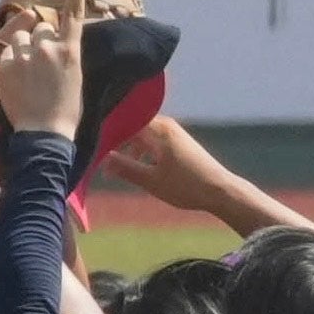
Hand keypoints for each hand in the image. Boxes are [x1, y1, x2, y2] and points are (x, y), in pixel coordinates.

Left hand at [0, 6, 83, 141]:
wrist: (44, 136)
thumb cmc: (64, 114)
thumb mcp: (73, 80)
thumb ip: (64, 57)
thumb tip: (56, 45)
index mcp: (70, 51)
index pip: (73, 16)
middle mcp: (48, 47)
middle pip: (39, 29)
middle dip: (37, 41)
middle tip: (40, 67)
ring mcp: (25, 55)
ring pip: (19, 38)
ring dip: (20, 49)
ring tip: (26, 76)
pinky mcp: (5, 66)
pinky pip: (3, 54)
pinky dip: (7, 65)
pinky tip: (14, 84)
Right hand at [95, 112, 224, 208]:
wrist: (220, 191)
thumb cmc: (186, 186)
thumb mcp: (151, 181)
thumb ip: (126, 168)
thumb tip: (102, 160)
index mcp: (158, 129)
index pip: (124, 122)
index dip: (107, 134)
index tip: (92, 146)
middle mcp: (165, 125)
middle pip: (132, 127)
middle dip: (116, 141)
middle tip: (99, 156)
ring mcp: (173, 133)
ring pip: (142, 134)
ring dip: (128, 148)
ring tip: (116, 165)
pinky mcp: (178, 142)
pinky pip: (152, 140)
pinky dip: (142, 150)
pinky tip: (137, 166)